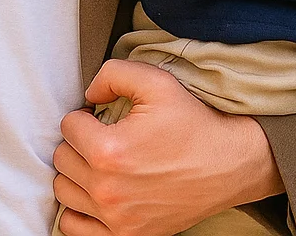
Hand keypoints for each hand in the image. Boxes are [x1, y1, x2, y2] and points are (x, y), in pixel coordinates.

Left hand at [53, 59, 284, 235]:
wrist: (232, 164)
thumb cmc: (194, 123)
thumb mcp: (156, 82)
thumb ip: (111, 74)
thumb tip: (88, 94)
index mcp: (108, 152)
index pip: (68, 126)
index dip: (85, 115)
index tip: (104, 118)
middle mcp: (107, 190)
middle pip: (63, 158)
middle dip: (80, 142)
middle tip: (104, 138)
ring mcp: (116, 218)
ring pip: (65, 191)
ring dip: (77, 173)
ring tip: (102, 163)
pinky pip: (75, 228)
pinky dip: (79, 211)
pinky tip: (96, 193)